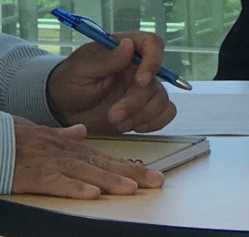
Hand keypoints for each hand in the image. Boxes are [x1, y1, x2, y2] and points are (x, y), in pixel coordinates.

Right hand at [11, 117, 163, 198]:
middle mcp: (66, 154)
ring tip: (131, 188)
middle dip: (132, 173)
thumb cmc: (15, 140)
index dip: (131, 166)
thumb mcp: (42, 134)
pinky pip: (56, 182)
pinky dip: (74, 188)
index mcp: (71, 148)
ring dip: (109, 180)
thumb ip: (63, 135)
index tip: (154, 174)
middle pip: (104, 164)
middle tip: (155, 181)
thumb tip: (80, 131)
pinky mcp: (34, 175)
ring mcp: (51, 163)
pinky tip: (91, 194)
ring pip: (86, 172)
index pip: (107, 158)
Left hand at [46, 32, 176, 133]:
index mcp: (126, 50)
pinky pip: (166, 113)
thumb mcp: (80, 70)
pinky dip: (154, 123)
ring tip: (116, 122)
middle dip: (136, 102)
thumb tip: (128, 45)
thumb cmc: (69, 82)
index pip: (152, 44)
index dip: (153, 60)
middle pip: (156, 80)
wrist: (63, 109)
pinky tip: (132, 126)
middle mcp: (140, 67)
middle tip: (114, 115)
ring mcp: (144, 89)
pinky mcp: (145, 109)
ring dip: (142, 115)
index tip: (140, 81)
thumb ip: (104, 60)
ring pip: (162, 100)